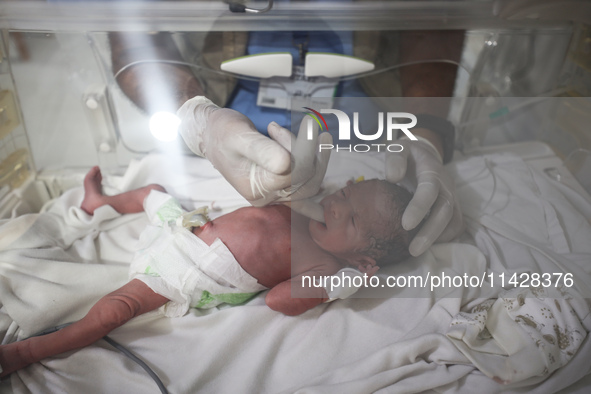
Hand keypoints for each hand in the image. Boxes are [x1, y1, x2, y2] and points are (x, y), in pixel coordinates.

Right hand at [177, 97, 331, 218]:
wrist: (213, 135)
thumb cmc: (223, 133)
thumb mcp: (239, 137)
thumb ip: (261, 150)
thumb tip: (286, 163)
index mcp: (257, 190)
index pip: (294, 173)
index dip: (304, 149)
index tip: (306, 123)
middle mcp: (268, 198)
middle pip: (307, 182)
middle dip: (311, 152)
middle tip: (309, 125)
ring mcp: (275, 193)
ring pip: (309, 180)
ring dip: (310, 154)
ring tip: (295, 129)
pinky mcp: (281, 185)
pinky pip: (305, 181)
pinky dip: (312, 160)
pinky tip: (308, 140)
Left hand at [386, 139, 462, 255]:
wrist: (425, 154)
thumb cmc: (408, 155)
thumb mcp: (398, 148)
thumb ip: (394, 159)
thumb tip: (393, 177)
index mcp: (431, 171)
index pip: (429, 190)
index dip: (420, 208)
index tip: (405, 224)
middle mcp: (446, 186)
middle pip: (445, 211)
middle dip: (430, 233)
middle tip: (412, 250)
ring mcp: (452, 197)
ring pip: (454, 222)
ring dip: (438, 239)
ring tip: (417, 251)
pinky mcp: (453, 208)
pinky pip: (455, 226)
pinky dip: (444, 239)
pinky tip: (427, 246)